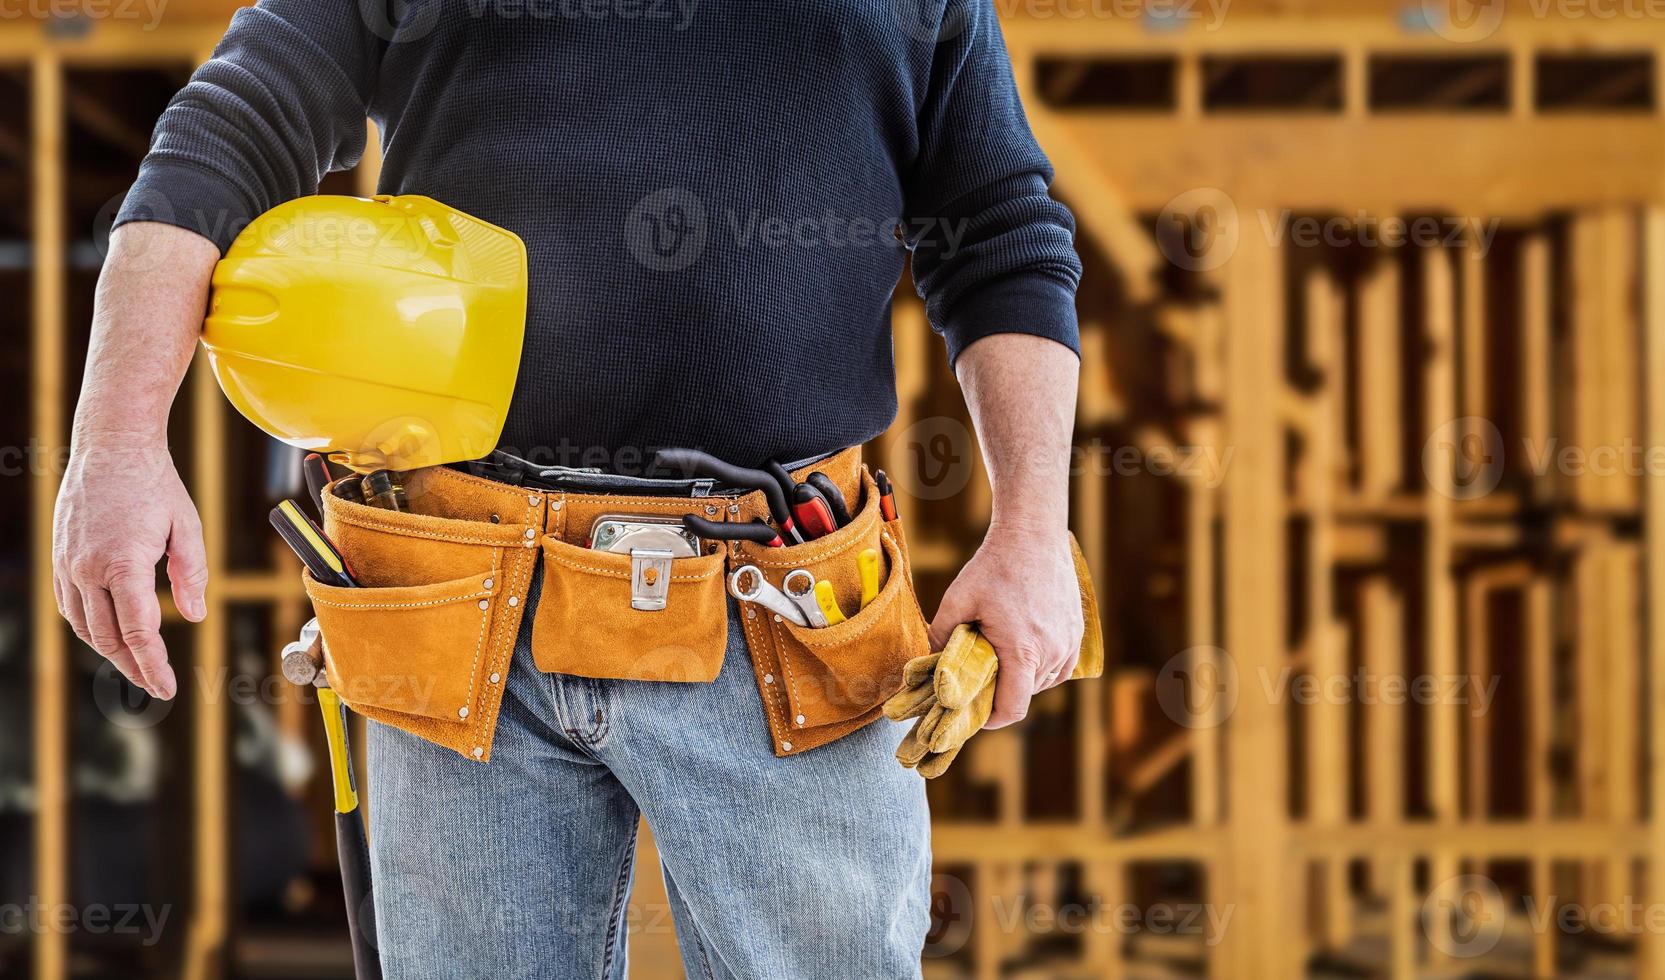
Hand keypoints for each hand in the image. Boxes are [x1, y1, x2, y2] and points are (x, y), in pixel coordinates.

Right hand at [53, 444, 205, 698]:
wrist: (112, 446)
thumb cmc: (156, 483)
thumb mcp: (187, 527)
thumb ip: (191, 575)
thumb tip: (192, 617)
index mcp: (123, 563)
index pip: (137, 631)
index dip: (152, 665)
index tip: (166, 688)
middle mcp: (88, 568)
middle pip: (108, 636)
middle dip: (133, 666)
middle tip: (155, 685)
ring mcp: (68, 563)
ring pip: (84, 625)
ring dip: (109, 650)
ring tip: (136, 665)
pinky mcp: (60, 556)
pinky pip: (70, 604)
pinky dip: (89, 626)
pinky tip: (108, 633)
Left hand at [928, 522, 1082, 728]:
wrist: (1033, 535)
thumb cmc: (994, 566)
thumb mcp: (957, 599)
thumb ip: (941, 635)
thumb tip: (931, 662)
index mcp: (1022, 651)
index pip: (1013, 708)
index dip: (992, 718)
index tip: (976, 712)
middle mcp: (1052, 652)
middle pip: (1025, 694)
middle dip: (1001, 691)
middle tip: (979, 674)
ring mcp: (1068, 643)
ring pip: (1043, 681)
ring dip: (1021, 678)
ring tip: (1000, 653)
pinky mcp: (1077, 633)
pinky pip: (1058, 666)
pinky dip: (1040, 665)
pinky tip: (1022, 647)